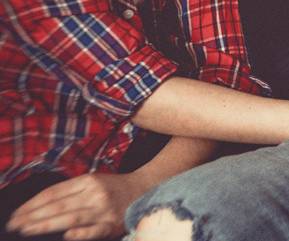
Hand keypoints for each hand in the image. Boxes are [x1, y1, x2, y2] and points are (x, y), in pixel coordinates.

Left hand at [6, 171, 152, 239]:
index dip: (32, 204)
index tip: (16, 214)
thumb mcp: (94, 181)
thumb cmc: (115, 187)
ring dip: (46, 225)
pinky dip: (81, 233)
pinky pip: (95, 230)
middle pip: (58, 205)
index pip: (53, 193)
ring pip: (71, 218)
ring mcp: (104, 210)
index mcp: (88, 181)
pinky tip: (67, 235)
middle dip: (33, 216)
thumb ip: (71, 191)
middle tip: (14, 225)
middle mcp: (94, 194)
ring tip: (27, 230)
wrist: (147, 188)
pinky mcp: (112, 224)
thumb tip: (41, 205)